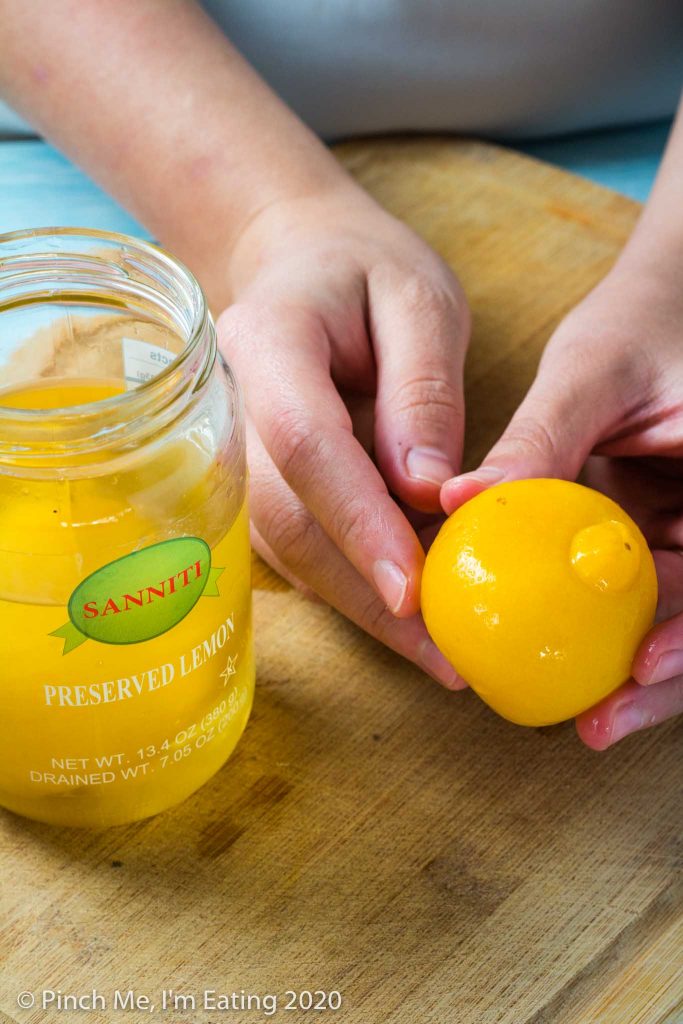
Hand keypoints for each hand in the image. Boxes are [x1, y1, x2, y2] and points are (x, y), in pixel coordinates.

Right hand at [218, 182, 469, 686]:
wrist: (296, 262)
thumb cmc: (363, 270)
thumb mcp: (419, 300)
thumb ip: (423, 390)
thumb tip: (429, 488)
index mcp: (268, 340)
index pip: (304, 443)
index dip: (358, 521)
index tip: (415, 590)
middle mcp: (228, 408)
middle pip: (285, 518)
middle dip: (365, 594)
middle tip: (444, 654)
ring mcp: (230, 453)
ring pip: (286, 548)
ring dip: (361, 604)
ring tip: (438, 648)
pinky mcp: (252, 485)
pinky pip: (295, 547)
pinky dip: (351, 584)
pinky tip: (406, 607)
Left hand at [441, 263, 682, 745]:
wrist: (672, 309)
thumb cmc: (648, 324)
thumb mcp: (596, 370)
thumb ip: (541, 440)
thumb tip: (456, 500)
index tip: (639, 663)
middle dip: (671, 681)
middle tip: (601, 723)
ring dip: (647, 679)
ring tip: (591, 724)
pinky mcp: (677, 548)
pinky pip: (653, 603)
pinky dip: (615, 637)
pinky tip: (578, 674)